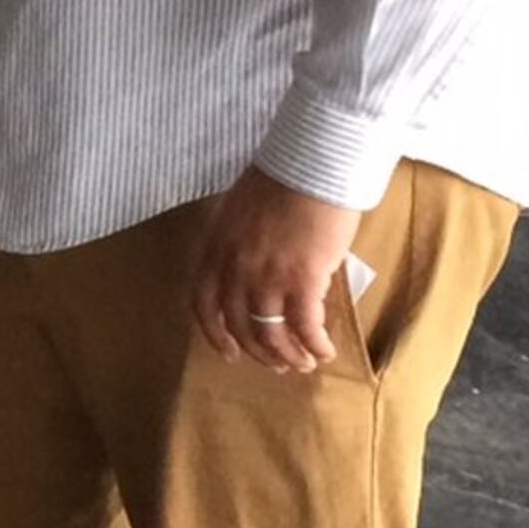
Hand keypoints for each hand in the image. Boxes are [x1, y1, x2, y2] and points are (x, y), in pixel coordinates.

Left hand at [187, 168, 364, 373]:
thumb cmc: (283, 178)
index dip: (215, 334)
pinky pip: (305, 327)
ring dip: (288, 355)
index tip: (229, 352)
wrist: (312, 163)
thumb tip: (257, 267)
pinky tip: (325, 350)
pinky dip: (315, 344)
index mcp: (216, 250)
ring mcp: (267, 277)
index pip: (204, 304)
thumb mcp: (240, 212)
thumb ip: (240, 244)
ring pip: (271, 333)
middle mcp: (235, 269)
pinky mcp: (303, 280)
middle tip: (277, 363)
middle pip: (240, 325)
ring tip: (304, 363)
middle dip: (259, 351)